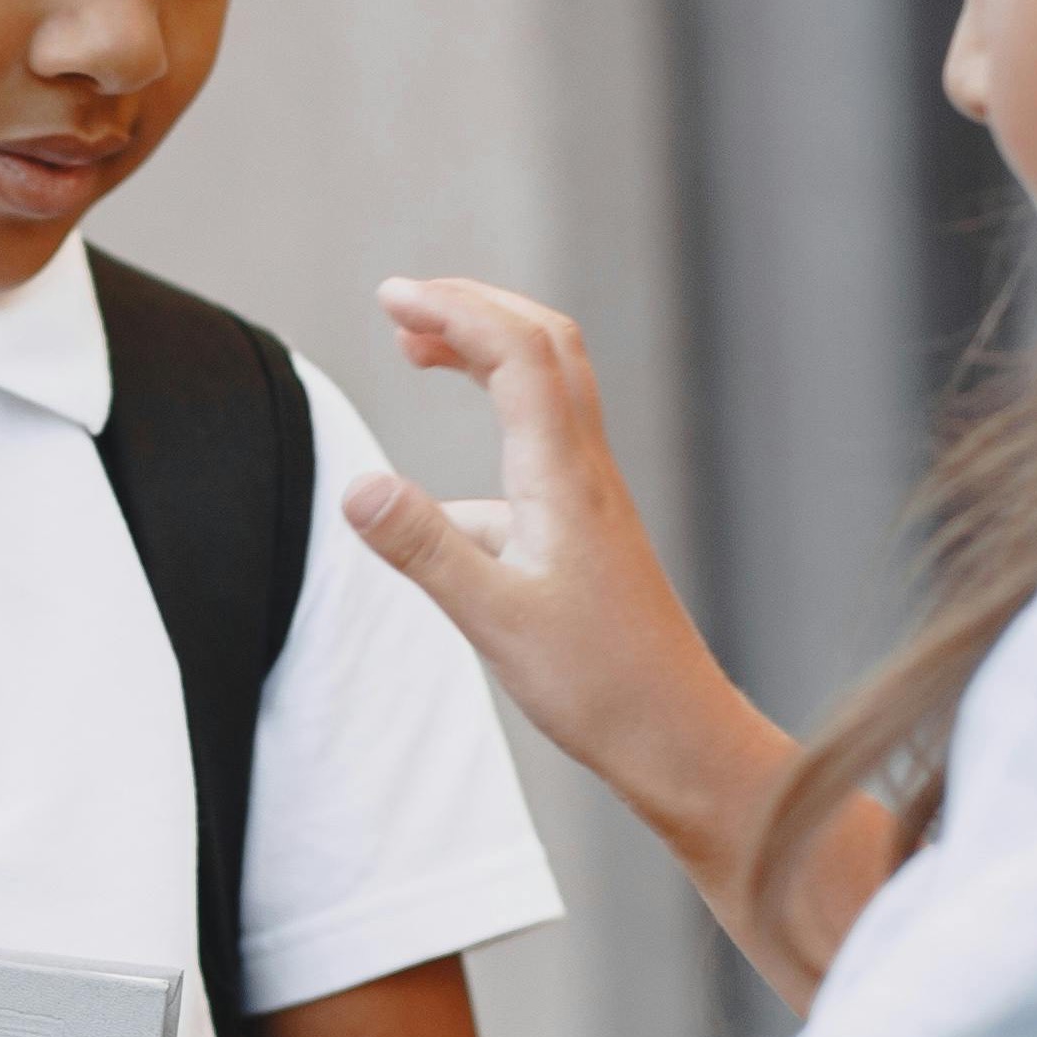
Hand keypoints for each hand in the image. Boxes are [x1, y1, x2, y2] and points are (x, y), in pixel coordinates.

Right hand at [342, 278, 788, 870]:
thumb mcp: (494, 620)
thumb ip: (425, 549)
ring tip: (420, 352)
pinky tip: (443, 499)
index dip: (454, 308)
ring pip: (550, 388)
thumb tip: (357, 486)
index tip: (390, 297)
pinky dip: (494, 423)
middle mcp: (586, 472)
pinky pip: (543, 444)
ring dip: (488, 351)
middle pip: (544, 345)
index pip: (515, 353)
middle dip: (473, 306)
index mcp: (564, 478)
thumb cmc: (601, 688)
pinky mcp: (588, 531)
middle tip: (401, 307)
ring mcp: (591, 499)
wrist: (680, 738)